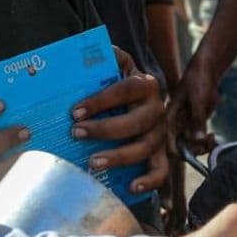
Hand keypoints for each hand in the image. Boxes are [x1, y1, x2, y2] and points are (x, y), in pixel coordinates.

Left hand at [71, 47, 168, 194]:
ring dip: (119, 156)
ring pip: (146, 147)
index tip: (74, 111)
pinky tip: (131, 187)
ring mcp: (161, 133)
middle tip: (76, 133)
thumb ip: (109, 56)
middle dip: (105, 129)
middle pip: (136, 122)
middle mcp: (158, 109)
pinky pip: (162, 170)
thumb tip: (102, 49)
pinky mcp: (162, 153)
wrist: (141, 97)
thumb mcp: (116, 65)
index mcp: (146, 85)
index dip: (101, 101)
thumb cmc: (118, 83)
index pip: (126, 89)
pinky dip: (149, 181)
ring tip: (92, 162)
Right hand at [167, 59, 219, 153]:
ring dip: (203, 147)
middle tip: (207, 142)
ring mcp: (186, 126)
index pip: (168, 144)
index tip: (194, 149)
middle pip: (181, 149)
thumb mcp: (198, 100)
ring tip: (212, 139)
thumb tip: (199, 141)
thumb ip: (198, 120)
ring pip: (191, 146)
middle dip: (194, 150)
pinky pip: (200, 140)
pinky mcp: (197, 125)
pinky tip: (213, 136)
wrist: (206, 72)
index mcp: (168, 119)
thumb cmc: (197, 81)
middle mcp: (175, 125)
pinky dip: (207, 142)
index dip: (179, 152)